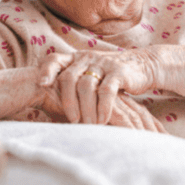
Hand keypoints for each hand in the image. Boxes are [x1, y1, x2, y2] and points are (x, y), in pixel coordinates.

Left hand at [39, 49, 159, 124]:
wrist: (142, 66)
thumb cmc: (109, 77)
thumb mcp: (89, 75)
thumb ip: (72, 85)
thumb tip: (47, 106)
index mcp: (76, 58)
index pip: (54, 59)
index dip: (46, 70)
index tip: (41, 85)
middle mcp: (86, 58)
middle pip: (69, 77)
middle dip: (67, 101)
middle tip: (71, 120)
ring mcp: (102, 64)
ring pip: (87, 86)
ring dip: (85, 108)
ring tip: (86, 125)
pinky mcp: (118, 72)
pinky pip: (107, 90)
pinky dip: (103, 107)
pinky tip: (102, 120)